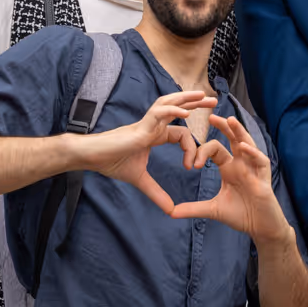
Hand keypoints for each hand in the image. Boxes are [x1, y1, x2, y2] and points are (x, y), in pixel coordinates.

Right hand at [80, 90, 216, 212]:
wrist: (92, 157)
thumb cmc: (111, 163)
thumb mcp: (140, 180)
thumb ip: (156, 193)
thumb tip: (171, 210)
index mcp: (154, 135)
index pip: (180, 133)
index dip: (190, 148)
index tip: (190, 167)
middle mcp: (153, 125)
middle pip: (179, 108)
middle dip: (197, 103)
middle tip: (215, 100)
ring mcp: (147, 122)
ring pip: (171, 103)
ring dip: (188, 99)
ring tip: (204, 95)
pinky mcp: (141, 125)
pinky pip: (160, 113)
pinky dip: (174, 111)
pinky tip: (187, 114)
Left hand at [171, 115, 291, 242]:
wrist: (261, 228)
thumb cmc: (241, 215)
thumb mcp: (213, 210)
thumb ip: (193, 209)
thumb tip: (171, 212)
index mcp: (229, 168)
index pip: (216, 149)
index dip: (203, 151)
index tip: (192, 165)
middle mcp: (242, 164)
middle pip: (233, 139)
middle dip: (224, 127)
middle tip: (210, 116)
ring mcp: (254, 169)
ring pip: (248, 144)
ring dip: (239, 132)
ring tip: (230, 120)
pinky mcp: (264, 178)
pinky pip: (260, 161)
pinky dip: (252, 153)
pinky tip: (243, 147)